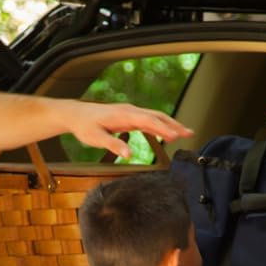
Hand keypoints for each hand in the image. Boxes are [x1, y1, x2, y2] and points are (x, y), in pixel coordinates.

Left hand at [58, 99, 192, 158]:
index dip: (163, 128)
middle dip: (174, 124)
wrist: (76, 115)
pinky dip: (160, 125)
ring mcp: (130, 112)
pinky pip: (148, 120)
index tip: (176, 136)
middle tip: (190, 134)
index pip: (148, 121)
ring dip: (170, 124)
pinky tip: (166, 133)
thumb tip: (129, 154)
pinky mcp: (128, 116)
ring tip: (184, 133)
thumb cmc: (84, 127)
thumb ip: (113, 145)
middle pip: (157, 116)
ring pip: (154, 117)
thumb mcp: (95, 138)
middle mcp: (130, 111)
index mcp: (124, 115)